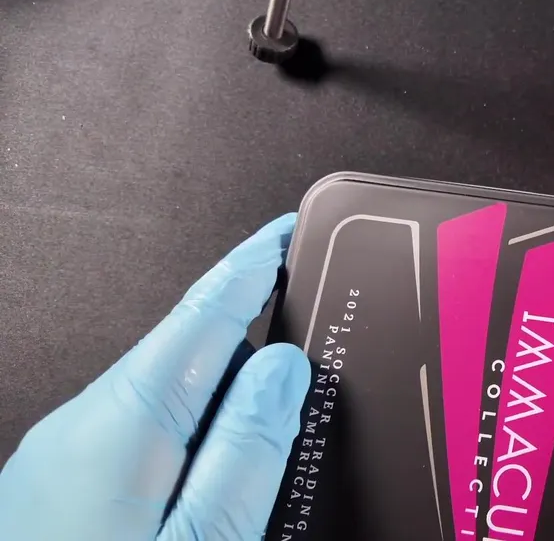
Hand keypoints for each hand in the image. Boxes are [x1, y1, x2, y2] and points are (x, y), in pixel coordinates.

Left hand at [0, 215, 309, 540]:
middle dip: (252, 358)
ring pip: (163, 403)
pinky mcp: (52, 491)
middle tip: (312, 375)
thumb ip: (247, 452)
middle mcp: (78, 428)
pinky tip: (206, 494)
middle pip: (189, 359)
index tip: (286, 232)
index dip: (253, 266)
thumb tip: (284, 370)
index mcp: (118, 428)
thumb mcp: (202, 540)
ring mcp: (57, 459)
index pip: (203, 315)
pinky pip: (134, 439)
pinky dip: (185, 445)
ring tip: (259, 471)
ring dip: (218, 415)